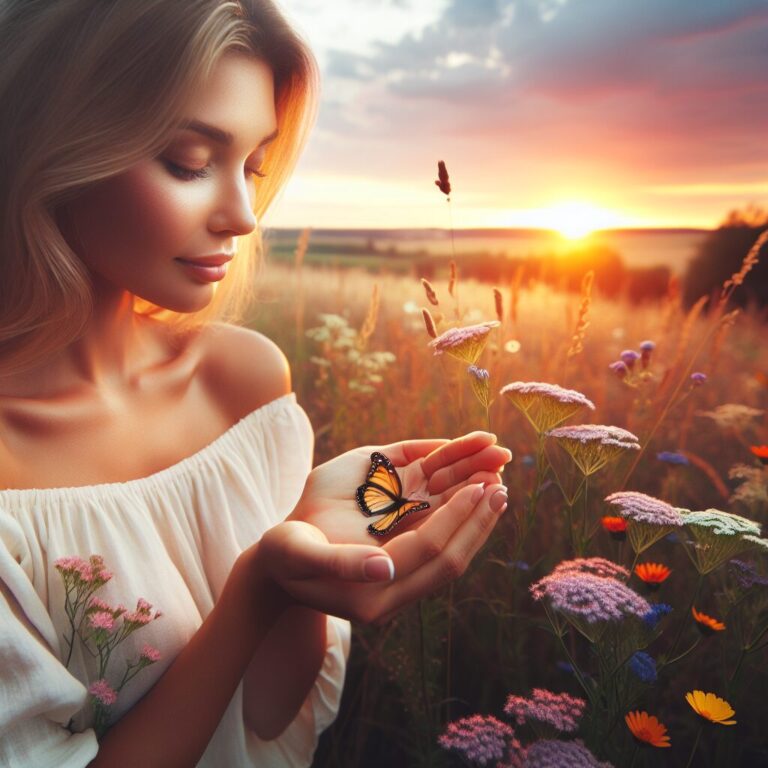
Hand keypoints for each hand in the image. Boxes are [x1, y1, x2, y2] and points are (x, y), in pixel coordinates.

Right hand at [254, 432, 511, 622]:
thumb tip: (382, 569)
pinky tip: (468, 476)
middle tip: (502, 486)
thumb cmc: (284, 556)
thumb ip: (338, 563)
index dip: (455, 520)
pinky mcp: (396, 544)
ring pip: (446, 535)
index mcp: (376, 592)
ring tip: (498, 475)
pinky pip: (433, 523)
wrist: (278, 564)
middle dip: (477, 517)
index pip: (430, 552)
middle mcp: (396, 579)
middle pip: (450, 549)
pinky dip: (453, 500)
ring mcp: (400, 561)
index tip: (479, 490)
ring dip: (472, 507)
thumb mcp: (299, 554)